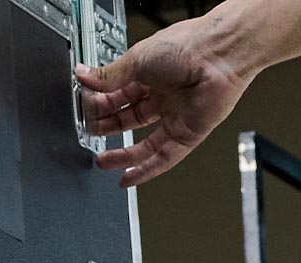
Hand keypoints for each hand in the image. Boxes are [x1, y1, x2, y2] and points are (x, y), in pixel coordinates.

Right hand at [75, 18, 253, 186]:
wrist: (215, 58)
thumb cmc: (185, 47)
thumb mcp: (136, 60)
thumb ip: (109, 75)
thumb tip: (84, 77)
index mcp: (147, 74)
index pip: (117, 94)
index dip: (100, 104)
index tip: (84, 111)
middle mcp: (161, 97)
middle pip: (128, 119)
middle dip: (108, 128)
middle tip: (90, 135)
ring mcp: (174, 117)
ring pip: (144, 143)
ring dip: (123, 155)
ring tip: (102, 162)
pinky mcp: (187, 135)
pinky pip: (165, 158)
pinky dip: (147, 170)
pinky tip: (129, 177)